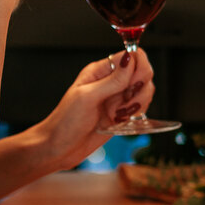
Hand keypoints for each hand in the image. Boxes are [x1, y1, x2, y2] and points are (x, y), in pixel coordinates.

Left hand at [41, 49, 153, 168]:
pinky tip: (119, 121)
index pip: (132, 56)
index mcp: (100, 71)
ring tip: (119, 114)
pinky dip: (136, 114)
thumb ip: (113, 80)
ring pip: (145, 90)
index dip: (138, 67)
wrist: (59, 148)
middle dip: (139, 88)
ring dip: (138, 103)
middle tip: (124, 101)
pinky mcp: (122, 114)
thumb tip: (131, 59)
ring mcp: (118, 98)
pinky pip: (141, 107)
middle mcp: (111, 82)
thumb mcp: (87, 97)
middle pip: (143, 72)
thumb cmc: (65, 122)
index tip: (133, 83)